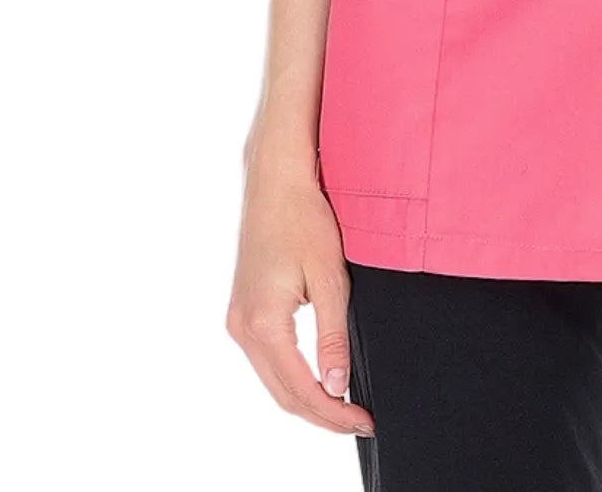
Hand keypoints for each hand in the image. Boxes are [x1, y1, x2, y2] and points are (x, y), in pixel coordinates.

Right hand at [226, 163, 373, 436]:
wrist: (275, 181)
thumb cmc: (304, 219)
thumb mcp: (329, 277)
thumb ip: (333, 335)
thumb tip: (337, 387)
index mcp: (262, 323)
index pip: (300, 390)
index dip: (333, 413)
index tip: (364, 421)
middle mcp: (242, 328)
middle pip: (282, 393)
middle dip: (322, 414)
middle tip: (360, 421)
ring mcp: (238, 320)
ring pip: (273, 380)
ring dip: (307, 398)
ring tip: (345, 407)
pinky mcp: (242, 310)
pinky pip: (267, 359)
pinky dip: (292, 377)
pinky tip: (319, 379)